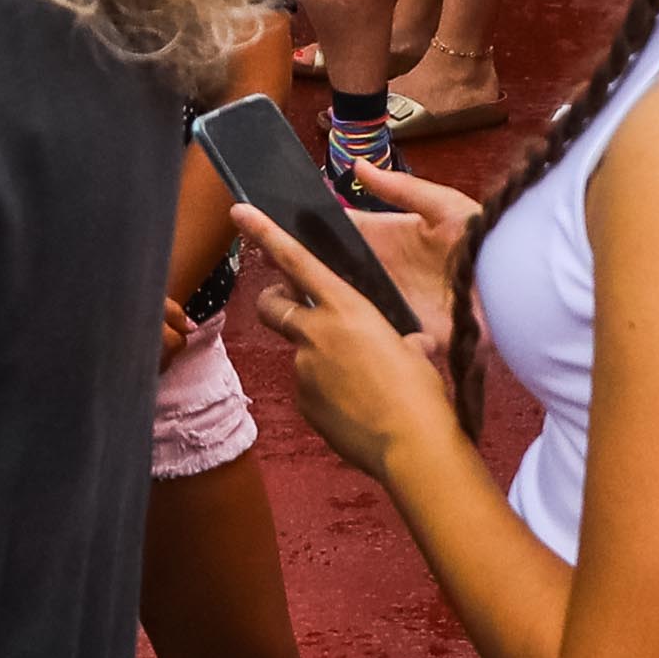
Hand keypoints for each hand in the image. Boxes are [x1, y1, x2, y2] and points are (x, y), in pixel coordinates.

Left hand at [234, 164, 476, 489]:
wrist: (411, 446)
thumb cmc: (420, 391)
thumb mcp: (415, 351)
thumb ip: (402, 342)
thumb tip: (410, 346)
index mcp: (345, 308)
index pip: (296, 261)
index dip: (265, 233)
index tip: (239, 211)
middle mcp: (315, 333)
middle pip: (271, 307)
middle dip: (275, 302)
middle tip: (291, 309)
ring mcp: (304, 371)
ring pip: (300, 356)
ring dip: (319, 362)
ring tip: (359, 385)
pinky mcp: (303, 404)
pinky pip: (310, 391)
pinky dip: (327, 395)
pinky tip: (355, 410)